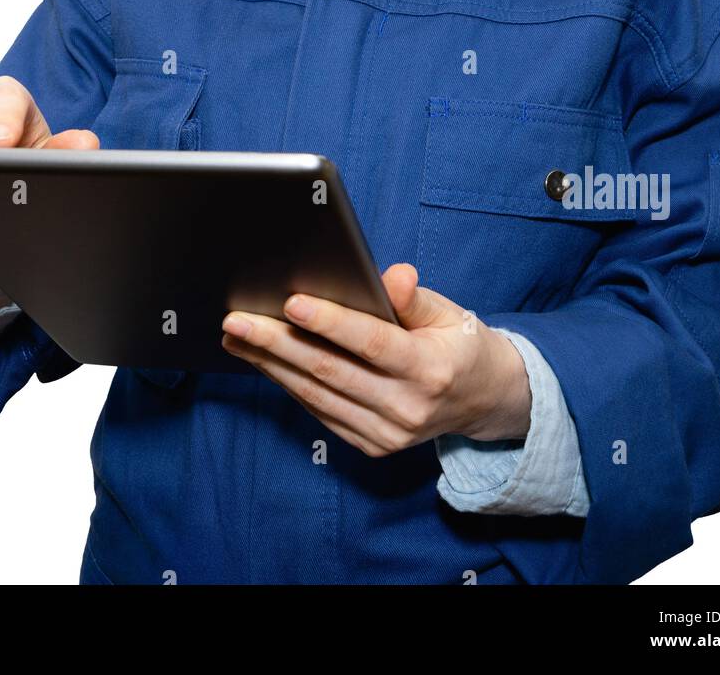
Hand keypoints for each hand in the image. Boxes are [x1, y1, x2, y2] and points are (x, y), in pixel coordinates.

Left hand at [220, 263, 531, 456]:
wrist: (483, 400)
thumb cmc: (459, 344)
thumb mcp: (449, 313)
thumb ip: (414, 297)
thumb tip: (393, 275)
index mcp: (429, 369)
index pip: (371, 343)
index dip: (329, 322)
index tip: (290, 302)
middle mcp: (407, 408)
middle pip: (330, 371)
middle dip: (277, 343)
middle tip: (236, 320)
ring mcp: (387, 434)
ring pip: (316, 394)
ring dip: (270, 364)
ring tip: (236, 337)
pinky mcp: (371, 445)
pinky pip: (320, 412)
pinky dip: (288, 384)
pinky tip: (263, 361)